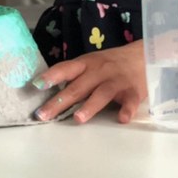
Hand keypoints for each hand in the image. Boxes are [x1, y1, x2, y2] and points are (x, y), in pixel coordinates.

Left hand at [31, 41, 146, 123]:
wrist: (141, 57)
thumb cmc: (109, 64)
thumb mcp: (89, 64)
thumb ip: (73, 77)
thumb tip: (48, 92)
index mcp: (85, 64)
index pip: (65, 68)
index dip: (50, 77)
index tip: (35, 86)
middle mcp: (98, 71)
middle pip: (78, 87)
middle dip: (60, 102)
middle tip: (44, 115)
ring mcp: (116, 81)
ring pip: (101, 93)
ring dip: (89, 106)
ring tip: (78, 119)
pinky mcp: (133, 92)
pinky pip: (130, 102)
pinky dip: (126, 110)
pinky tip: (121, 119)